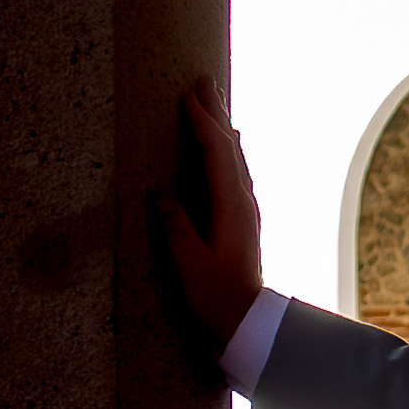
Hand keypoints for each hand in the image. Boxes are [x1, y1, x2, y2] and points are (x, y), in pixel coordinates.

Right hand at [149, 79, 265, 363]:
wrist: (248, 326)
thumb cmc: (217, 299)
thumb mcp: (188, 264)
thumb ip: (175, 227)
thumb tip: (160, 194)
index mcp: (231, 207)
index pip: (216, 151)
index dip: (201, 121)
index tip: (187, 94)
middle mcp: (244, 203)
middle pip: (230, 148)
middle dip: (215, 114)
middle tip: (205, 81)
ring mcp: (246, 213)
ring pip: (235, 160)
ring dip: (222, 130)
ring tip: (215, 107)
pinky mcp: (241, 224)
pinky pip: (234, 175)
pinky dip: (226, 154)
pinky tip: (228, 155)